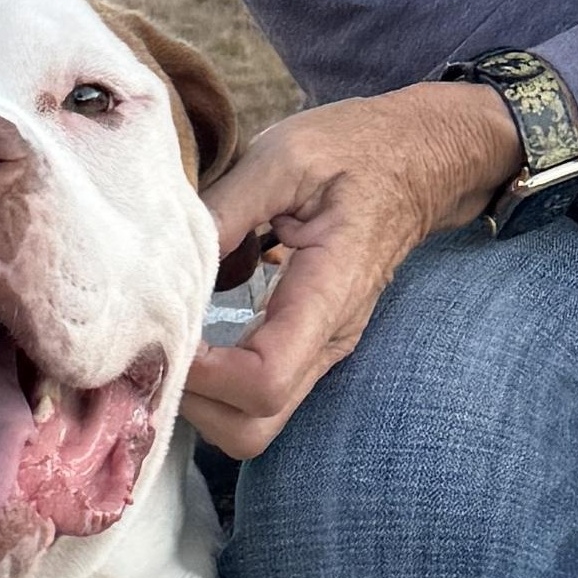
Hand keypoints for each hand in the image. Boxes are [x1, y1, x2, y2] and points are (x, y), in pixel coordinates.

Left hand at [187, 84, 521, 456]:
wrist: (421, 159)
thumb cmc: (358, 151)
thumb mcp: (286, 155)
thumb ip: (226, 206)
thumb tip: (166, 255)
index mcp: (327, 296)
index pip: (263, 381)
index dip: (202, 374)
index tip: (164, 331)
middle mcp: (327, 339)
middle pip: (253, 427)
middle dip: (193, 402)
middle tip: (155, 346)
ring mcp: (319, 349)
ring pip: (252, 423)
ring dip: (199, 399)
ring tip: (166, 340)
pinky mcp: (306, 343)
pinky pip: (254, 393)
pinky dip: (212, 383)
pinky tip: (188, 334)